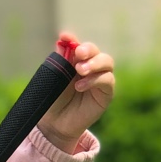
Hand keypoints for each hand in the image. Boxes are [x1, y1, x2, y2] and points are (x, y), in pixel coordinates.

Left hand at [38, 32, 115, 152]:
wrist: (55, 124)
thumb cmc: (53, 100)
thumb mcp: (54, 79)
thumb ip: (60, 61)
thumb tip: (62, 41)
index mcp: (76, 61)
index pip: (79, 45)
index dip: (73, 40)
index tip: (65, 37)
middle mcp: (91, 67)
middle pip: (96, 51)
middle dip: (88, 49)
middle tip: (78, 54)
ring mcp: (100, 79)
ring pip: (107, 62)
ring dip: (94, 63)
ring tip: (79, 71)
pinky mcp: (106, 93)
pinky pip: (107, 80)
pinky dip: (94, 80)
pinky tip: (80, 86)